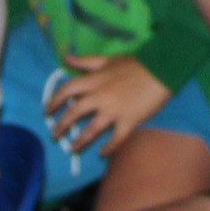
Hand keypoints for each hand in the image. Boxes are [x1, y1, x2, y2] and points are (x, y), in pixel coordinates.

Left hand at [46, 53, 168, 157]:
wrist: (162, 70)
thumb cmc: (135, 64)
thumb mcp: (108, 59)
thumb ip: (86, 61)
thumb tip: (66, 57)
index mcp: (94, 80)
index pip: (67, 90)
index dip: (54, 101)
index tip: (47, 111)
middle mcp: (100, 96)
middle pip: (74, 113)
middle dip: (62, 125)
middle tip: (54, 135)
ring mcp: (114, 110)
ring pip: (92, 129)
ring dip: (80, 140)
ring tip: (72, 148)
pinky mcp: (129, 120)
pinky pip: (116, 138)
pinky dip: (108, 148)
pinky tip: (102, 154)